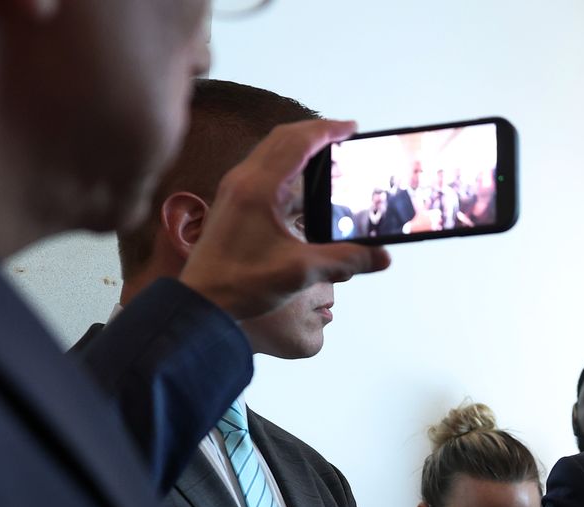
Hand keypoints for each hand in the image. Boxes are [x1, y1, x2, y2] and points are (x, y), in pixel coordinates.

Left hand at [179, 119, 391, 320]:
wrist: (202, 301)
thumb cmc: (240, 284)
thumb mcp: (300, 272)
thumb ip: (345, 260)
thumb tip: (382, 256)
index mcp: (259, 188)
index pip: (298, 143)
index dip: (328, 130)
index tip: (352, 128)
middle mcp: (244, 180)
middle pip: (283, 138)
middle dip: (315, 131)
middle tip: (343, 135)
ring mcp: (236, 190)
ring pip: (271, 152)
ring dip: (300, 147)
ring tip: (328, 156)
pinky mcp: (234, 203)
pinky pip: (264, 170)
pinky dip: (288, 166)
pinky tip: (303, 187)